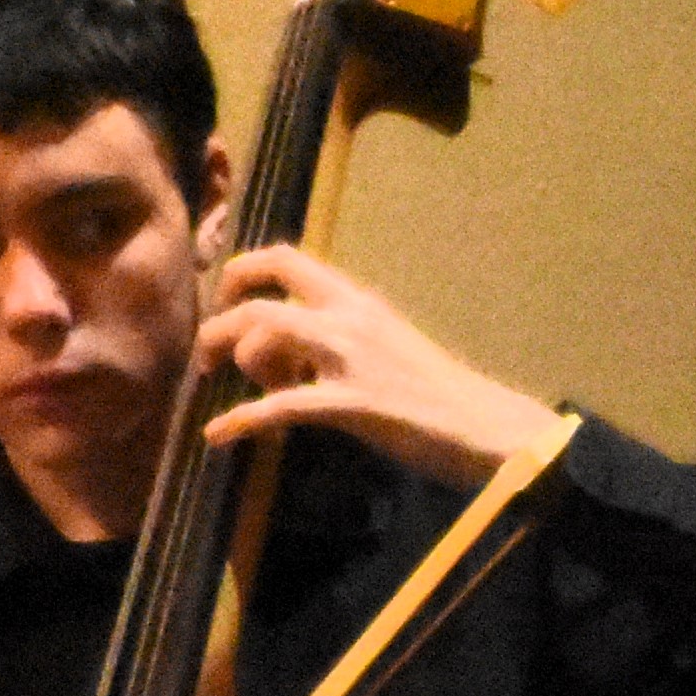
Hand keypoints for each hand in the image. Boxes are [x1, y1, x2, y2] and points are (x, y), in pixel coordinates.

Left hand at [194, 245, 565, 488]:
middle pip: (263, 295)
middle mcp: (350, 318)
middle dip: (221, 320)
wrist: (487, 424)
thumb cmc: (443, 393)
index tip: (227, 301)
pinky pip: (279, 407)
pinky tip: (218, 436)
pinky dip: (240, 420)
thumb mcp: (392, 345)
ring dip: (233, 359)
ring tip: (235, 389)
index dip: (243, 272)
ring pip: (264, 336)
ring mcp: (350, 359)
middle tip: (208, 352)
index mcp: (360, 301)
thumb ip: (347, 337)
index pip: (287, 259)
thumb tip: (301, 352)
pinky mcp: (352, 403)